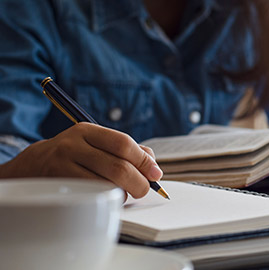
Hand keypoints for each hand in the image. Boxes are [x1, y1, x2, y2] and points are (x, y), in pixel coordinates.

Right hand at [0, 123, 161, 197]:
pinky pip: (93, 197)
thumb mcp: (96, 143)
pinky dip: (109, 199)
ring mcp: (63, 166)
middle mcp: (73, 145)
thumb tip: (153, 166)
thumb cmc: (76, 155)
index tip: (156, 173)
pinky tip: (110, 196)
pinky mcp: (58, 186)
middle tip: (145, 189)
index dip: (144, 160)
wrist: (34, 165)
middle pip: (118, 167)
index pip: (123, 143)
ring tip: (126, 192)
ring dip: (124, 192)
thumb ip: (126, 150)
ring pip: (107, 185)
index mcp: (87, 131)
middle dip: (139, 182)